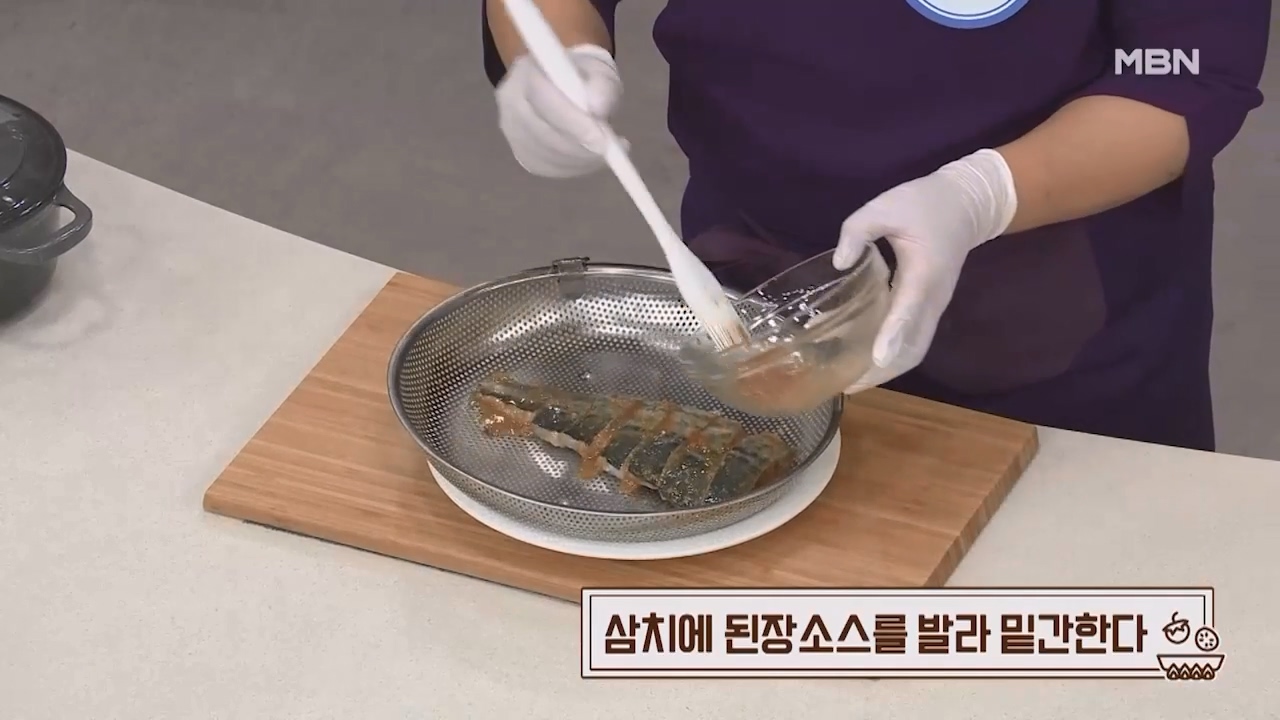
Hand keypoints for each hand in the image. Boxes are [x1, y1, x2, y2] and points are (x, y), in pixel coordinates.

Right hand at [494, 43, 624, 177]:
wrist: (566, 86)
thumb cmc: (583, 78)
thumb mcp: (600, 72)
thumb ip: (602, 86)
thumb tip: (598, 108)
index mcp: (527, 70)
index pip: (543, 99)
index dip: (573, 124)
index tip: (603, 142)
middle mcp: (510, 100)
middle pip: (541, 133)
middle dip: (579, 147)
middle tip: (610, 151)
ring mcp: (511, 129)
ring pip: (544, 155)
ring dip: (580, 160)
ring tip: (606, 152)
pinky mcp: (520, 151)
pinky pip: (547, 167)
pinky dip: (573, 168)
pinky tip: (591, 158)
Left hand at [832, 148, 1018, 393]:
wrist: (967, 205)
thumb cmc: (925, 203)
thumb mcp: (886, 206)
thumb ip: (858, 231)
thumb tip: (839, 263)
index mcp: (924, 273)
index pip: (909, 310)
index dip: (893, 335)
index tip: (877, 359)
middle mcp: (933, 299)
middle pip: (914, 346)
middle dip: (884, 371)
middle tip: (848, 384)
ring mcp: (935, 307)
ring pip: (916, 349)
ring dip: (888, 370)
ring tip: (852, 382)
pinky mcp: (930, 309)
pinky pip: (915, 341)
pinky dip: (893, 356)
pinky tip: (865, 360)